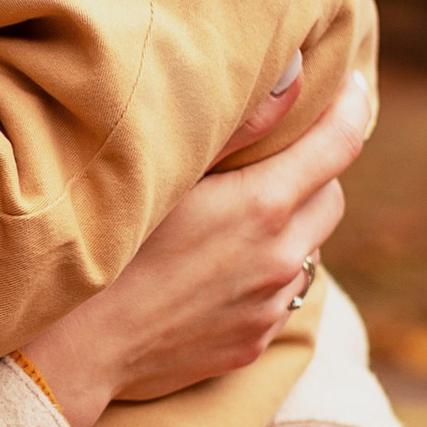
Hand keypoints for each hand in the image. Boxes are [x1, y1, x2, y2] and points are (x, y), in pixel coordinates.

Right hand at [21, 69, 370, 426]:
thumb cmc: (105, 247)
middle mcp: (278, 260)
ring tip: (238, 220)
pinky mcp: (252, 344)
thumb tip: (296, 75)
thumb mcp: (167, 172)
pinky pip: (280, 297)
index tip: (353, 87)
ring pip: (308, 251)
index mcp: (262, 207)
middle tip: (274, 159)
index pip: (340, 144)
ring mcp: (268, 308)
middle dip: (314, 173)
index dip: (353, 108)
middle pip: (332, 197)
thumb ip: (240, 123)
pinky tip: (217, 272)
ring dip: (291, 229)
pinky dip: (266, 275)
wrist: (73, 351)